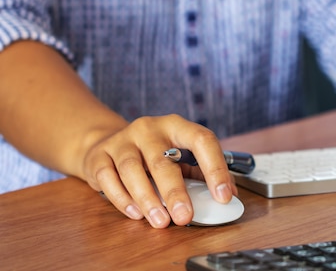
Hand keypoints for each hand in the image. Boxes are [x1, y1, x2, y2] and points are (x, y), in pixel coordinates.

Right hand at [82, 114, 236, 227]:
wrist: (105, 143)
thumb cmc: (151, 153)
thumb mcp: (177, 155)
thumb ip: (198, 173)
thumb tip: (226, 194)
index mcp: (176, 125)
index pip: (202, 140)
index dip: (215, 167)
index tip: (223, 195)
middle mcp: (149, 128)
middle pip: (162, 160)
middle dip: (175, 192)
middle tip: (184, 217)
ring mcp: (122, 140)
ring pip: (132, 170)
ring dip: (148, 199)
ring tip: (160, 220)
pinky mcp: (99, 155)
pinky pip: (107, 177)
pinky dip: (121, 198)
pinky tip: (135, 213)